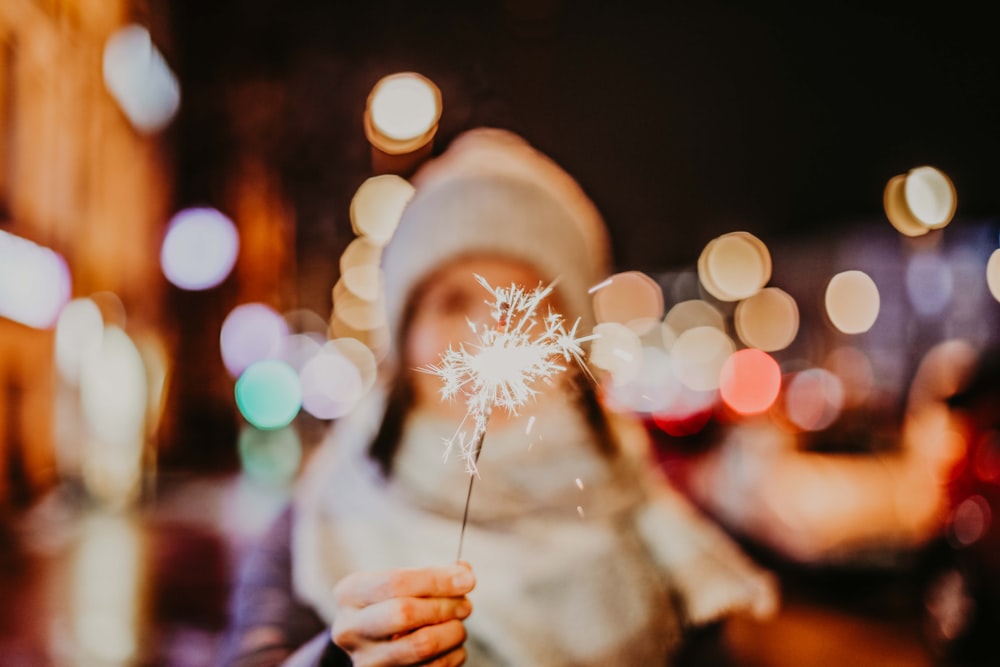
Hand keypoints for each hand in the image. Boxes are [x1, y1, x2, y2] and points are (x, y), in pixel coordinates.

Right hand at [330, 562, 475, 665]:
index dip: (436, 580)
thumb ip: (431, 575)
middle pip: (404, 613)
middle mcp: (351, 629)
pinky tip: (452, 645)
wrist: (371, 642)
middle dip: (444, 606)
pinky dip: (453, 655)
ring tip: (458, 624)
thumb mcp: (398, 582)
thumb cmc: (390, 604)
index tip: (467, 579)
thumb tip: (464, 574)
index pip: (396, 582)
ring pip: (422, 646)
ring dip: (453, 632)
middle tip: (465, 604)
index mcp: (350, 594)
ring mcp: (367, 660)